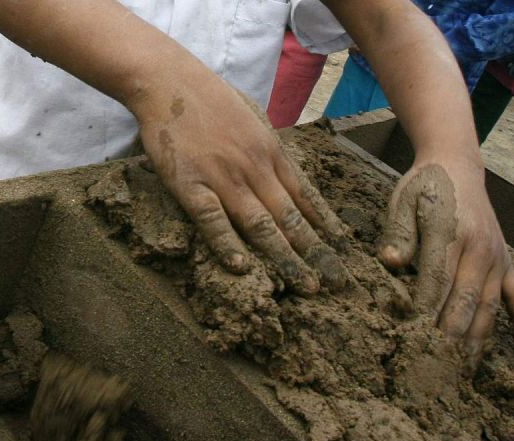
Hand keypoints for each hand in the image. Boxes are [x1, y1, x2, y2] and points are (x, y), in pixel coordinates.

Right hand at [138, 81, 349, 294]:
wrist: (170, 81)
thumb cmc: (212, 99)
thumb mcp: (253, 120)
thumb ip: (268, 151)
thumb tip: (285, 176)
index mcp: (270, 153)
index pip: (305, 196)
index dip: (325, 226)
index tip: (343, 250)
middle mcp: (255, 168)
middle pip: (291, 217)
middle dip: (316, 252)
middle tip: (336, 282)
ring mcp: (223, 177)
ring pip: (261, 224)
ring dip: (286, 257)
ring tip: (305, 285)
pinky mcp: (190, 184)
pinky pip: (212, 220)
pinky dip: (228, 244)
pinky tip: (242, 266)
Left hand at [378, 157, 513, 372]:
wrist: (457, 165)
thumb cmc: (425, 187)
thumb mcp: (403, 201)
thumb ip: (398, 234)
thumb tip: (389, 262)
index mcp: (450, 232)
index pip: (436, 281)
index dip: (425, 312)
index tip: (413, 340)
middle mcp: (479, 248)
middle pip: (464, 300)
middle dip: (449, 337)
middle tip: (434, 368)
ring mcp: (496, 257)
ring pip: (488, 306)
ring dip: (477, 340)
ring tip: (463, 371)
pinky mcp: (506, 262)